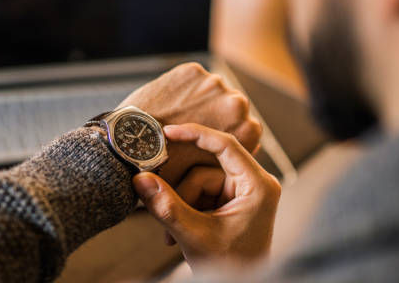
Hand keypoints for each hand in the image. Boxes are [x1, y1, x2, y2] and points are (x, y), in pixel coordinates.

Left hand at [118, 63, 261, 184]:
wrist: (129, 145)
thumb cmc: (168, 172)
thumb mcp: (207, 180)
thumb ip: (225, 169)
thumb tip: (231, 169)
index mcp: (248, 131)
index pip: (243, 131)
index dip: (225, 138)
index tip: (208, 143)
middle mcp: (237, 103)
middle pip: (229, 110)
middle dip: (215, 117)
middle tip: (191, 133)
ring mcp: (214, 83)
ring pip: (210, 93)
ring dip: (200, 102)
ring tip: (178, 120)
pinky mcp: (191, 71)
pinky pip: (191, 81)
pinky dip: (182, 91)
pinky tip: (169, 107)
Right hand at [133, 123, 280, 271]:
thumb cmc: (229, 265)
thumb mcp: (194, 235)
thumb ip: (167, 206)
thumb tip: (140, 180)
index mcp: (258, 186)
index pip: (225, 145)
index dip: (195, 135)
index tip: (169, 132)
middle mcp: (255, 183)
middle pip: (205, 169)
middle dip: (182, 192)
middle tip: (161, 205)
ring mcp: (243, 191)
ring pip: (197, 182)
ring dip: (181, 206)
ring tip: (174, 233)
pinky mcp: (232, 199)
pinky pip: (200, 192)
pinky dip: (186, 209)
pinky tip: (179, 232)